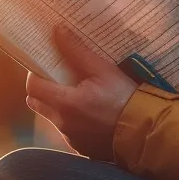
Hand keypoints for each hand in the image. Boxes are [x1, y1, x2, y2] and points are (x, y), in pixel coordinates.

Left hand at [25, 27, 140, 161]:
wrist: (146, 133)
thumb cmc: (126, 99)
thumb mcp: (103, 70)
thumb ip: (76, 51)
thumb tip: (57, 31)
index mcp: (65, 104)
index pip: (32, 87)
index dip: (35, 73)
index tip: (46, 65)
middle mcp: (63, 124)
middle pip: (36, 102)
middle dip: (43, 88)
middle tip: (59, 77)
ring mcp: (71, 139)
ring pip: (52, 117)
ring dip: (58, 104)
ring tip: (79, 93)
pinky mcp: (81, 148)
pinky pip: (67, 130)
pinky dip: (72, 120)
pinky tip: (91, 112)